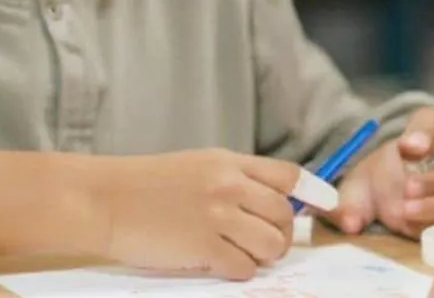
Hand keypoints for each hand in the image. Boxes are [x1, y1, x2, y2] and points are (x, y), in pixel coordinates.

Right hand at [96, 148, 335, 278]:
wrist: (106, 200)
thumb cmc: (150, 184)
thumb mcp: (200, 165)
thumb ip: (237, 178)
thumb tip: (275, 201)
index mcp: (230, 162)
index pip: (288, 175)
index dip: (313, 191)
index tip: (326, 203)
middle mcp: (229, 186)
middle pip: (284, 214)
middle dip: (285, 233)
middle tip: (269, 242)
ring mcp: (217, 217)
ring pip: (271, 245)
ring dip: (264, 255)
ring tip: (244, 254)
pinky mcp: (203, 249)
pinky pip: (244, 268)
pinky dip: (239, 271)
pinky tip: (220, 264)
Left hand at [326, 107, 433, 237]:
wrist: (383, 202)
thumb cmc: (378, 181)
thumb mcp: (358, 182)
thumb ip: (350, 198)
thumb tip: (350, 222)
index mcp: (431, 131)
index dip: (425, 133)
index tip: (407, 145)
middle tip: (408, 187)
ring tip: (406, 210)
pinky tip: (413, 224)